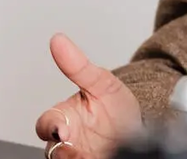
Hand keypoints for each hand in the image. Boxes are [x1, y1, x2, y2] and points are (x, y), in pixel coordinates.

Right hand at [35, 33, 142, 158]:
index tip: (63, 129)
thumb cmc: (114, 106)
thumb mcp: (102, 83)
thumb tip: (58, 40)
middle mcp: (67, 141)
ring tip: (93, 154)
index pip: (47, 124)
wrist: (139, 127)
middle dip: (62, 150)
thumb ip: (78, 66)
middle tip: (76, 148)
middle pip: (53, 150)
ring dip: (75, 158)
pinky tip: (103, 156)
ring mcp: (79, 155)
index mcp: (64, 118)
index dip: (52, 126)